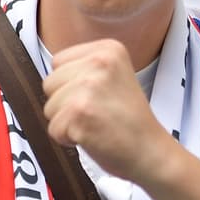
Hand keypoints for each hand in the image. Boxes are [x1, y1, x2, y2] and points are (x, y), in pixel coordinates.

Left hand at [42, 39, 176, 184]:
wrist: (151, 151)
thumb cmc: (129, 120)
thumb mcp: (113, 76)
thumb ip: (83, 69)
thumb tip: (51, 74)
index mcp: (107, 49)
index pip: (58, 62)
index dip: (69, 85)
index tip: (97, 96)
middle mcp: (98, 62)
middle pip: (49, 83)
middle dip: (65, 104)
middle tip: (97, 112)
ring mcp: (88, 86)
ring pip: (48, 107)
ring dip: (66, 122)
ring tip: (96, 123)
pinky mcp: (79, 112)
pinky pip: (53, 129)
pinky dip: (67, 139)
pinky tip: (92, 135)